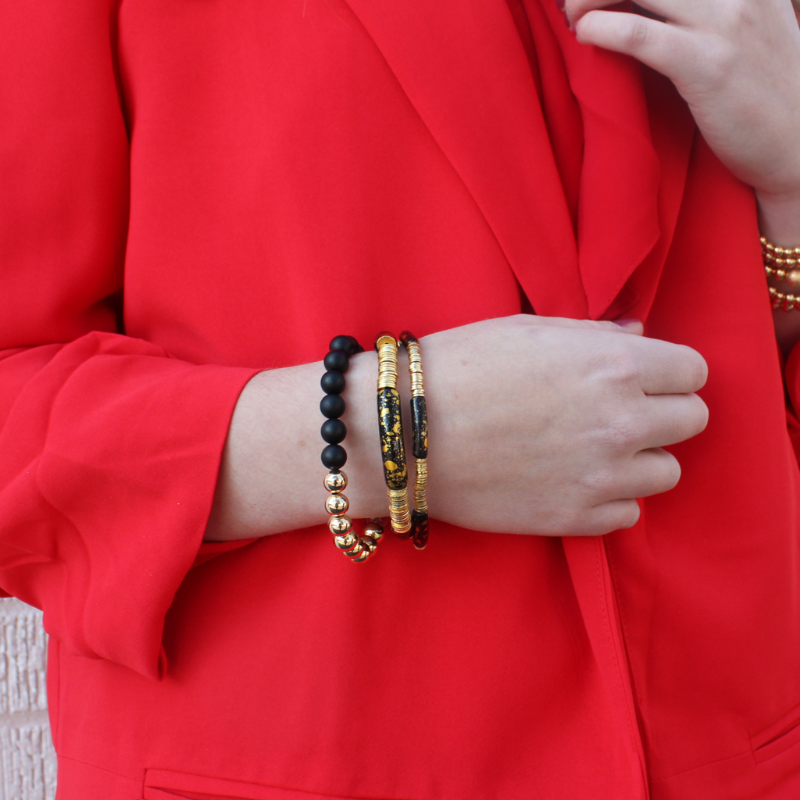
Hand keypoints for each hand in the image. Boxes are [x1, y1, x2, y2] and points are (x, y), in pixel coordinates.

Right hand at [206, 315, 707, 540]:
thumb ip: (596, 336)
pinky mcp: (577, 519)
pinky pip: (628, 513)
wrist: (403, 431)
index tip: (643, 376)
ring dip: (639, 458)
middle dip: (661, 412)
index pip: (693, 370)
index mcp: (615, 364)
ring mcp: (603, 475)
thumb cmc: (460, 366)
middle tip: (618, 412)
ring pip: (666, 472)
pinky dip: (609, 498)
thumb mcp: (529, 330)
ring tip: (592, 449)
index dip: (668, 371)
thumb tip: (639, 339)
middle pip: (691, 421)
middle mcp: (622, 421)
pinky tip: (571, 480)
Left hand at [566, 0, 799, 201]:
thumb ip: (710, 5)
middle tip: (575, 4)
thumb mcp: (751, 27)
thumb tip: (650, 3)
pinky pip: (639, 34)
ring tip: (575, 21)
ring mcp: (726, 22)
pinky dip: (601, 29)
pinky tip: (586, 35)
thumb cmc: (766, 94)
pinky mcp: (708, 65)